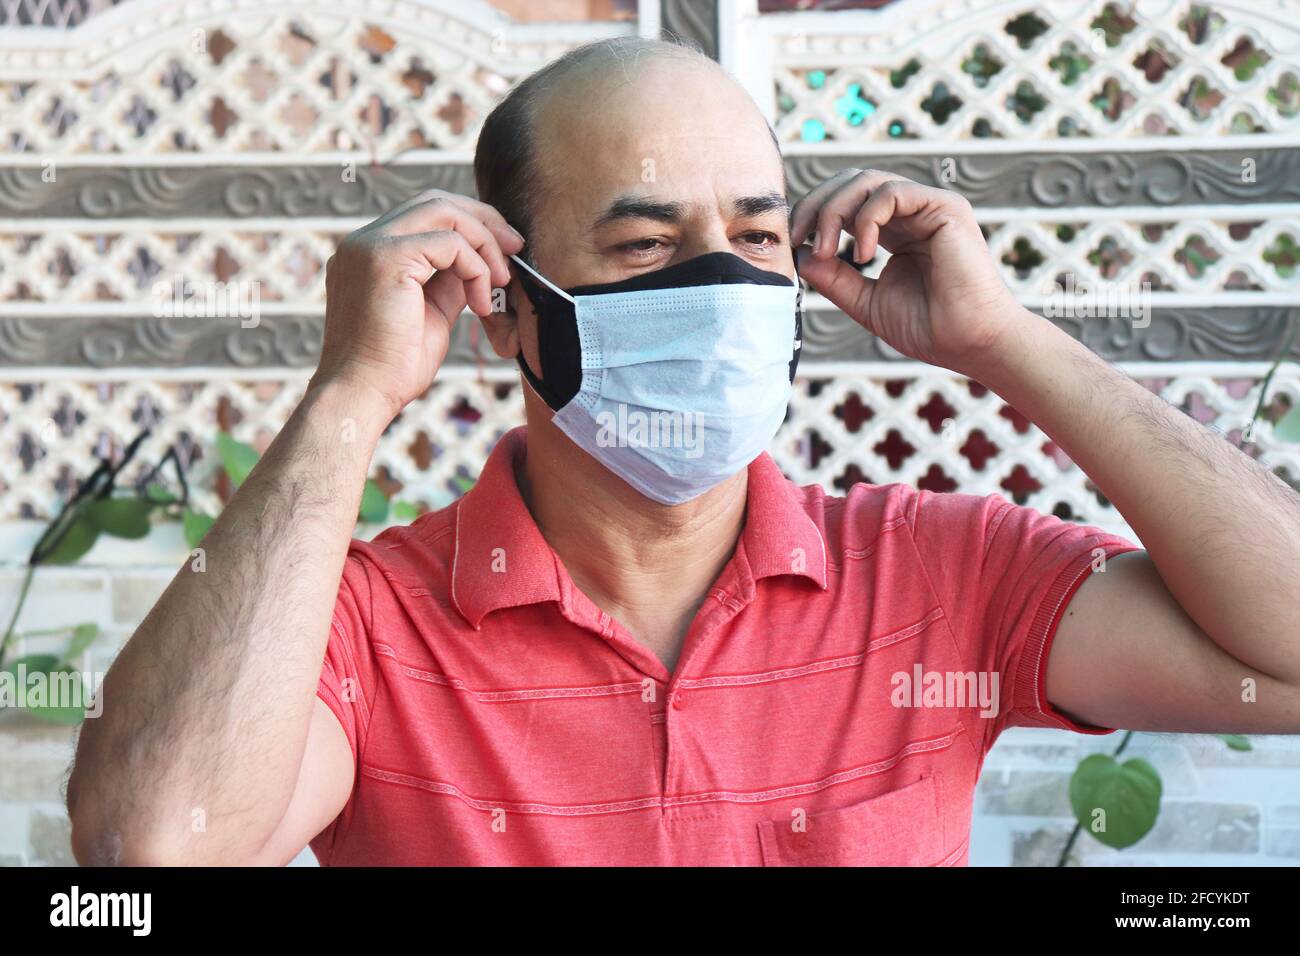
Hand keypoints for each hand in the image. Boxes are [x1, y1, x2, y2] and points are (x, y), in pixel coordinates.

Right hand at [310, 190, 524, 420]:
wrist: (362, 395)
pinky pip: (450, 242)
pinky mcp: (385, 257)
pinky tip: (480, 304)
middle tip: (516, 247)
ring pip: (443, 211)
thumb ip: (450, 281)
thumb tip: (482, 260)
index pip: (425, 214)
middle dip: (484, 220)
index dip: (470, 224)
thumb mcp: (432, 312)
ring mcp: (370, 245)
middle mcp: (363, 241)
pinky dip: (476, 268)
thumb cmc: (394, 368)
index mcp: (369, 253)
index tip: (504, 250)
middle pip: (435, 201)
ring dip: (484, 243)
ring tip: (500, 281)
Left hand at [789, 168, 1021, 375]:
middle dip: (817, 204)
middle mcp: (913, 213)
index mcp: (895, 232)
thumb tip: (800, 253)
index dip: (814, 213)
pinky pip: (891, 193)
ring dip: (834, 210)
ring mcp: (930, 207)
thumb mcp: (865, 301)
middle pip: (852, 182)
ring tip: (828, 250)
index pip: (847, 202)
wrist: (970, 343)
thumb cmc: (929, 328)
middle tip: (798, 237)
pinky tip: (863, 254)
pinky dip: (866, 219)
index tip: (793, 242)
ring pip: (867, 181)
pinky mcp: (946, 207)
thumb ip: (833, 277)